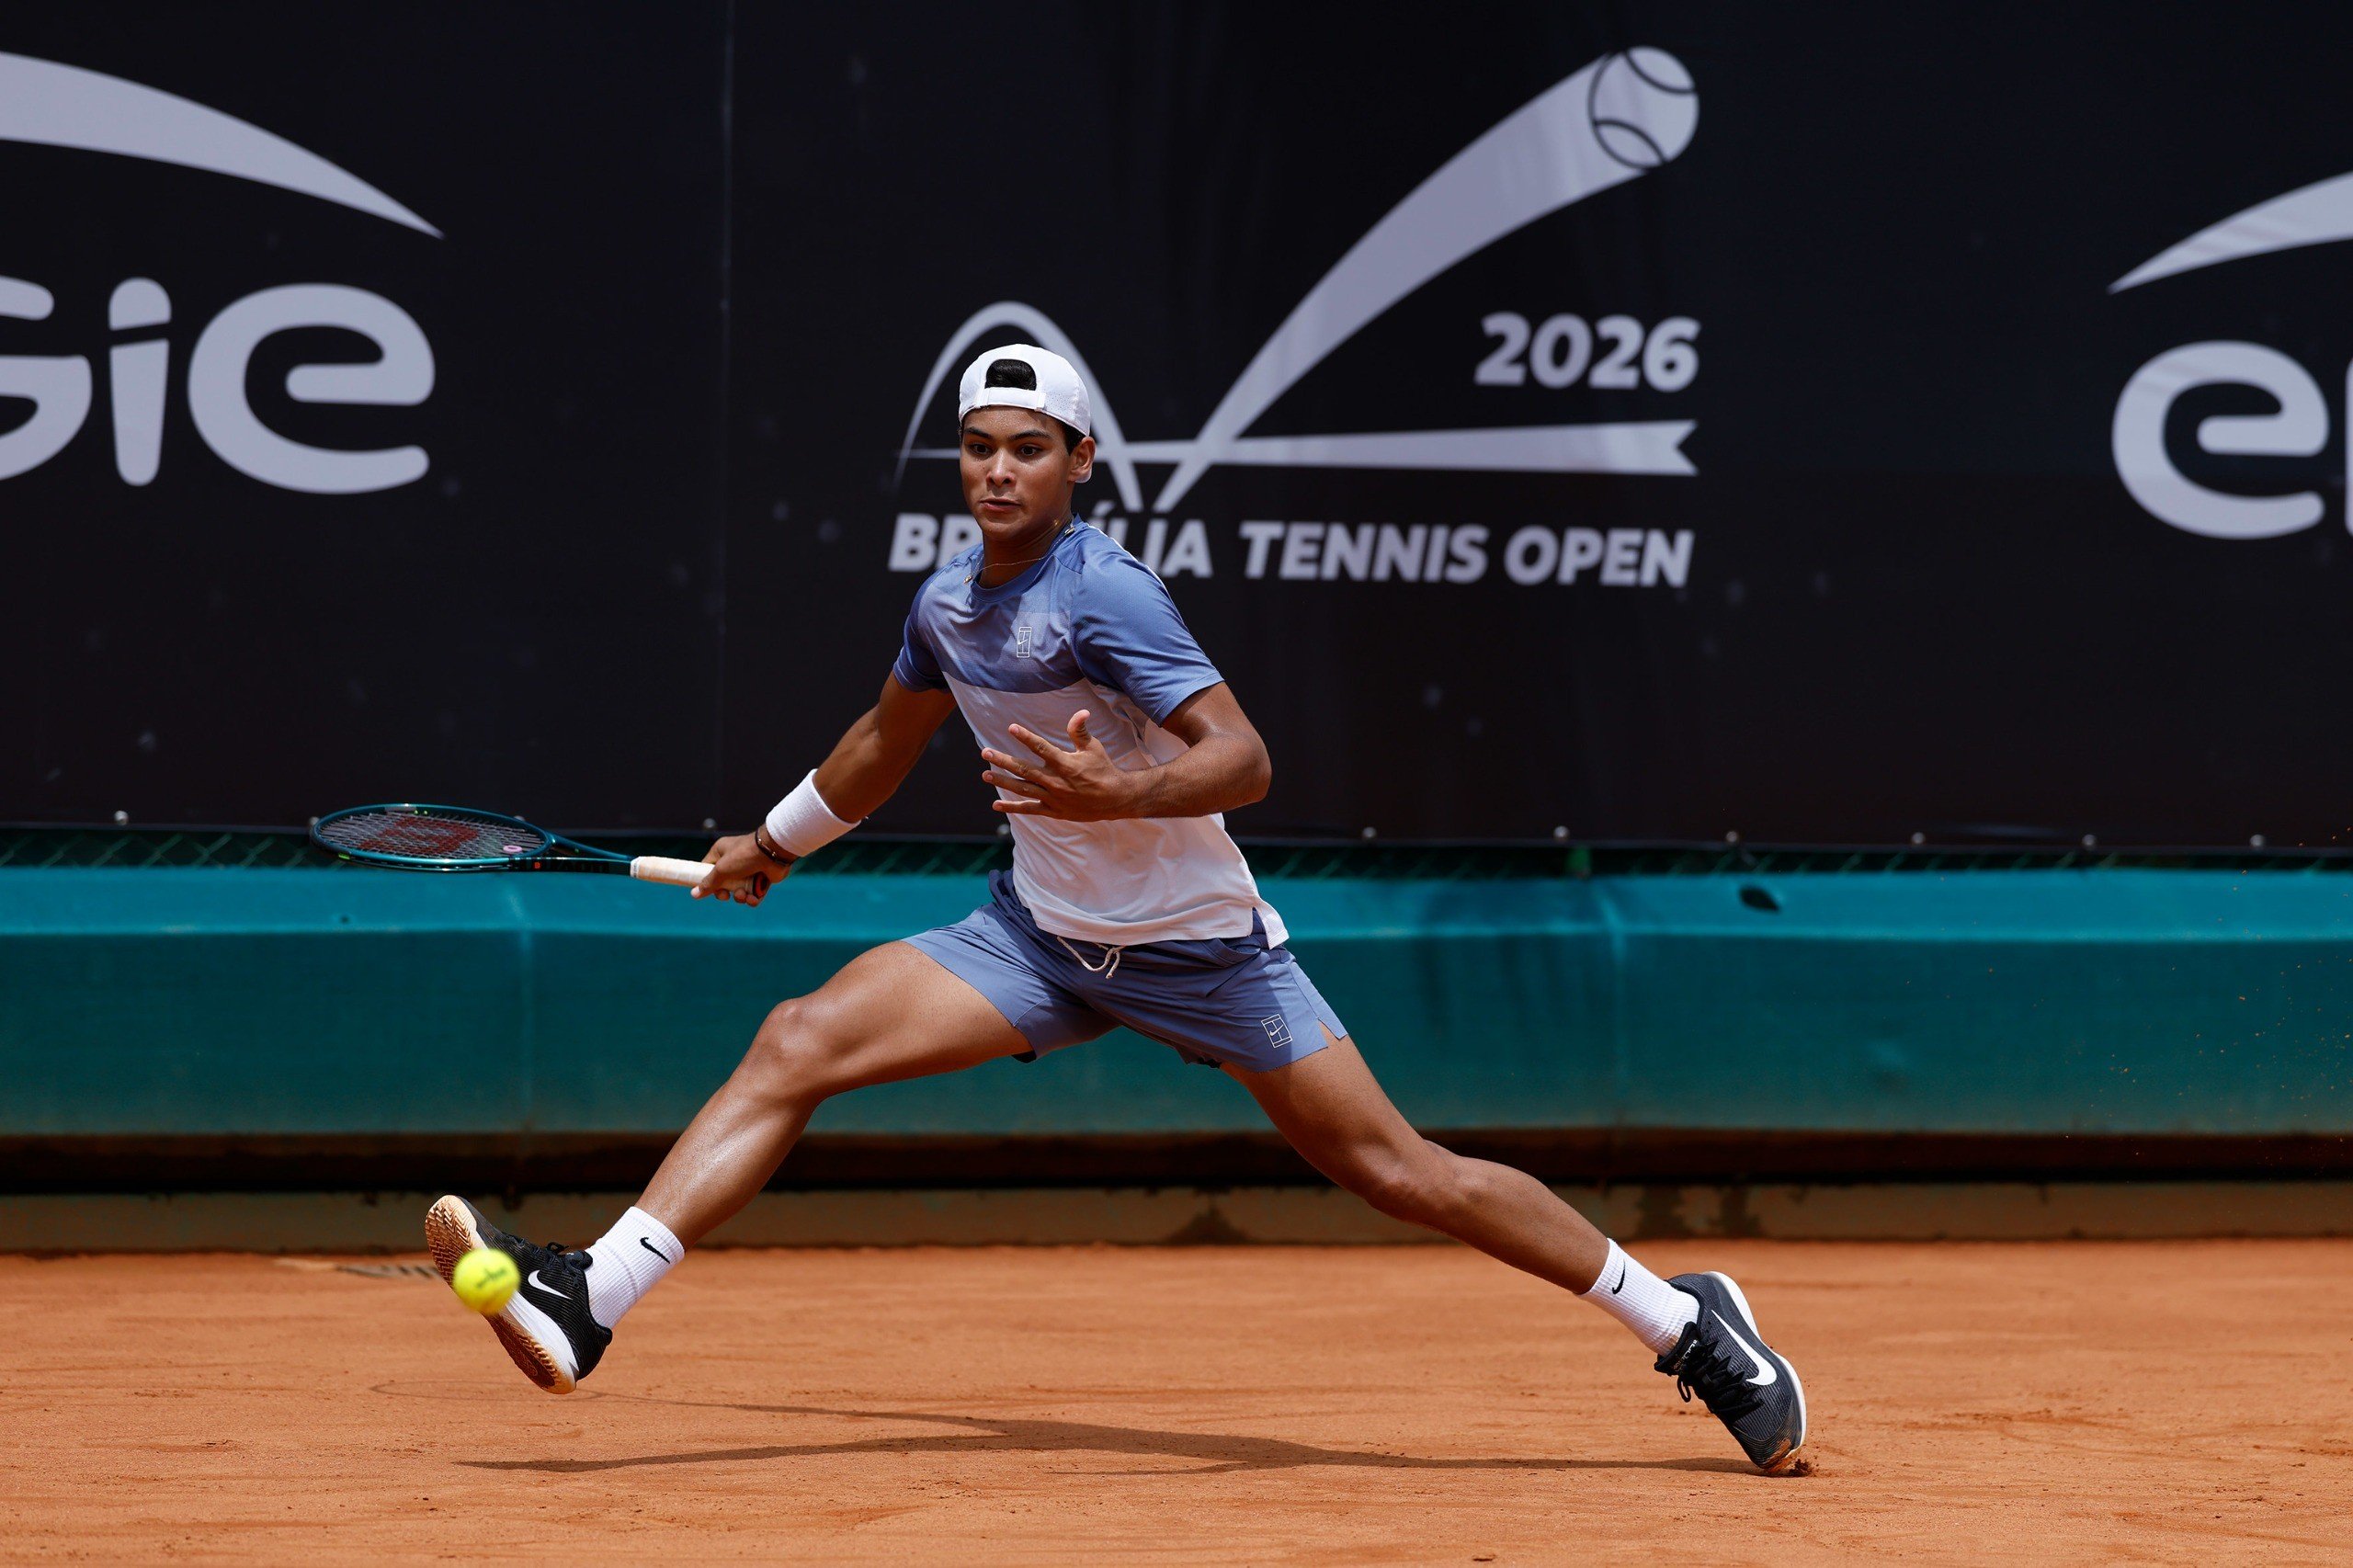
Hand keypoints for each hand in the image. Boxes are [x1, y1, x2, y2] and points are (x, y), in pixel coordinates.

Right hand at [695, 832, 789, 905]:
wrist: (773, 852)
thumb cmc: (744, 855)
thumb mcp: (722, 870)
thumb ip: (708, 883)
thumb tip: (694, 894)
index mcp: (721, 852)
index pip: (707, 868)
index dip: (706, 881)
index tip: (707, 891)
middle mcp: (734, 860)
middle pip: (723, 884)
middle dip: (725, 893)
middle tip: (726, 895)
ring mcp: (749, 869)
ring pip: (739, 891)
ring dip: (740, 897)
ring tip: (744, 895)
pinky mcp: (761, 878)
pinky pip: (754, 893)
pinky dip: (753, 898)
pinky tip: (754, 899)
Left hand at [981, 711, 1137, 820]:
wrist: (1115, 799)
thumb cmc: (1103, 769)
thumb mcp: (1093, 748)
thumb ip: (1080, 731)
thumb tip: (1081, 711)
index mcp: (1065, 764)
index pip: (1041, 747)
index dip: (1026, 737)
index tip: (1012, 727)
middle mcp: (1056, 781)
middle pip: (1024, 769)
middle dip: (1003, 760)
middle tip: (985, 752)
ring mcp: (1053, 798)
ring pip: (1023, 789)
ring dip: (1003, 781)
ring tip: (986, 775)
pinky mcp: (1053, 810)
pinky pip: (1030, 809)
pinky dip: (1013, 807)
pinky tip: (996, 805)